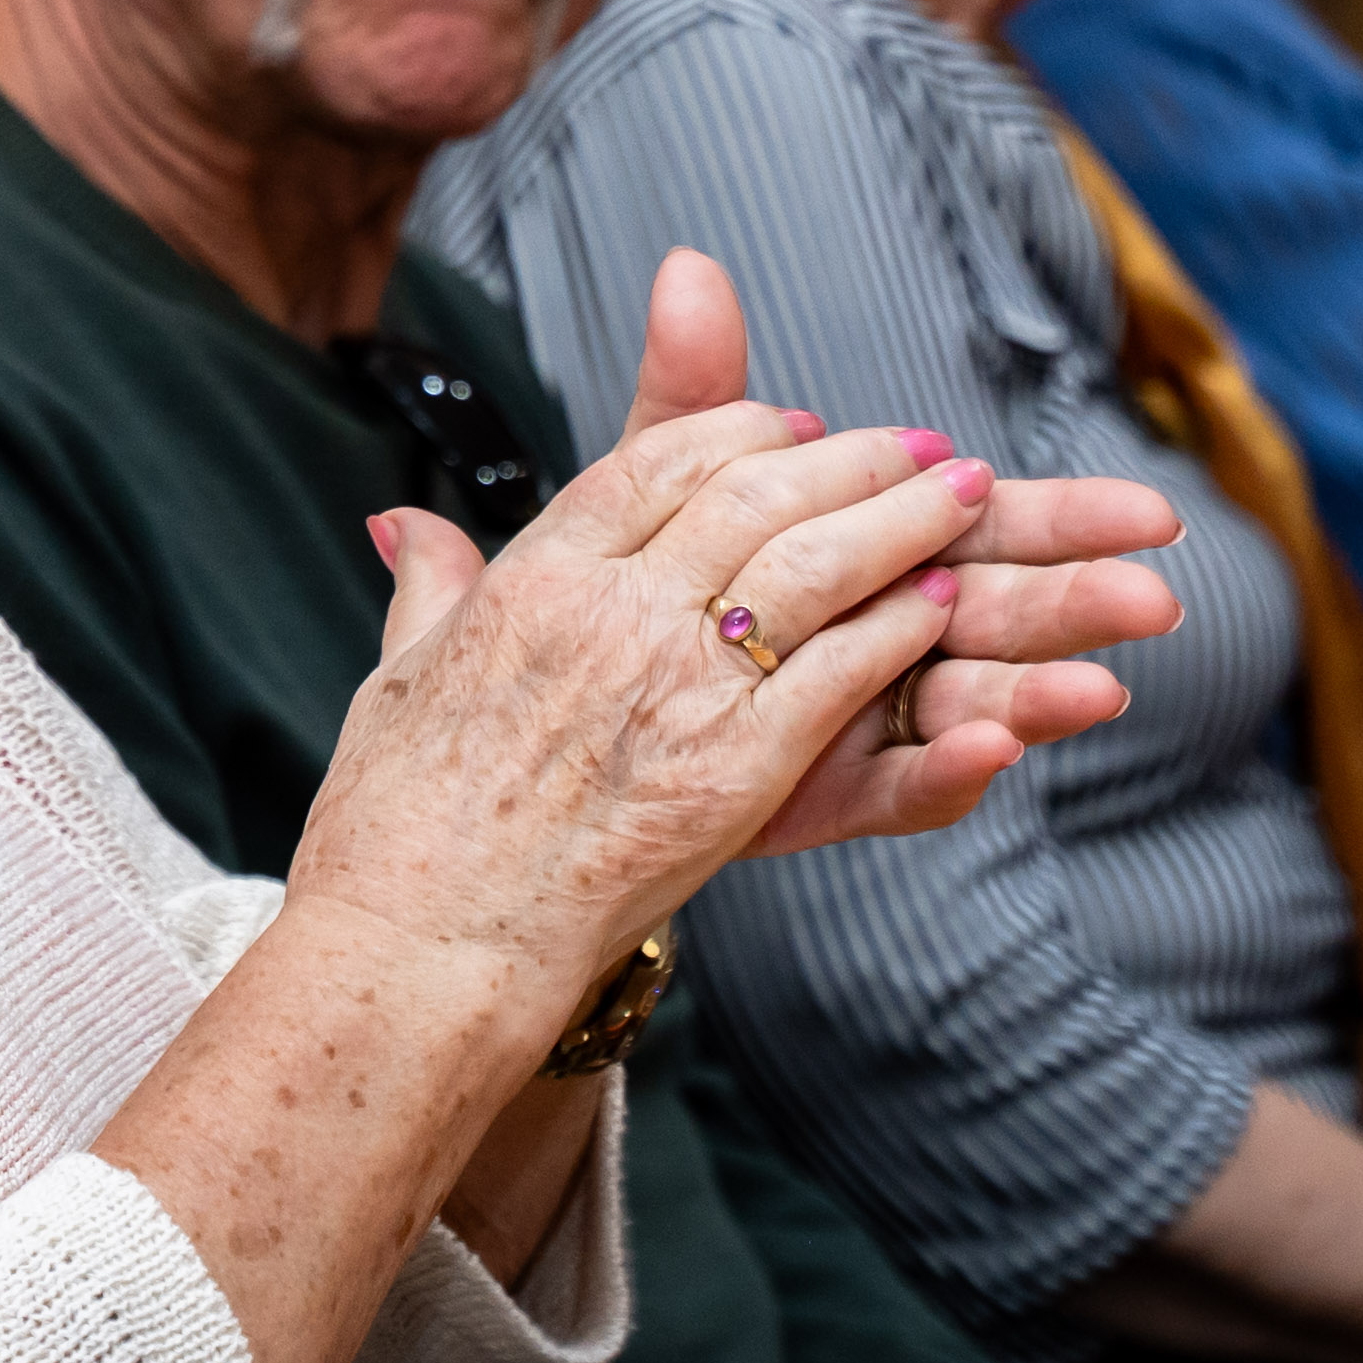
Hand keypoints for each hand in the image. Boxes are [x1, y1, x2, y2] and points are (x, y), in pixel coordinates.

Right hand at [317, 250, 1187, 1022]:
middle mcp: (611, 610)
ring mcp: (678, 684)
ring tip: (966, 496)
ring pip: (815, 564)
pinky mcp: (736, 766)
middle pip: (755, 493)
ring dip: (903, 520)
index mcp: (532, 577)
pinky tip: (938, 606)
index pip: (656, 463)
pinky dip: (896, 629)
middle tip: (921, 443)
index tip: (799, 421)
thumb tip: (399, 521)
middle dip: (852, 457)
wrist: (425, 941)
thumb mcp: (396, 676)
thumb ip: (425, 587)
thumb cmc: (399, 825)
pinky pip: (837, 671)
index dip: (741, 430)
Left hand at [615, 246, 1187, 845]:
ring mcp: (873, 717)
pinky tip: (986, 755)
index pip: (992, 524)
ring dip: (1036, 694)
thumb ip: (701, 397)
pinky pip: (900, 788)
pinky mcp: (834, 790)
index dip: (1071, 519)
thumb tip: (686, 267)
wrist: (592, 716)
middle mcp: (898, 634)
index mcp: (890, 553)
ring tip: (1097, 690)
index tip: (1153, 512)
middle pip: (1005, 612)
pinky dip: (945, 773)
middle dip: (1081, 602)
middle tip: (1155, 596)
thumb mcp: (671, 487)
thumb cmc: (658, 587)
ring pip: (972, 701)